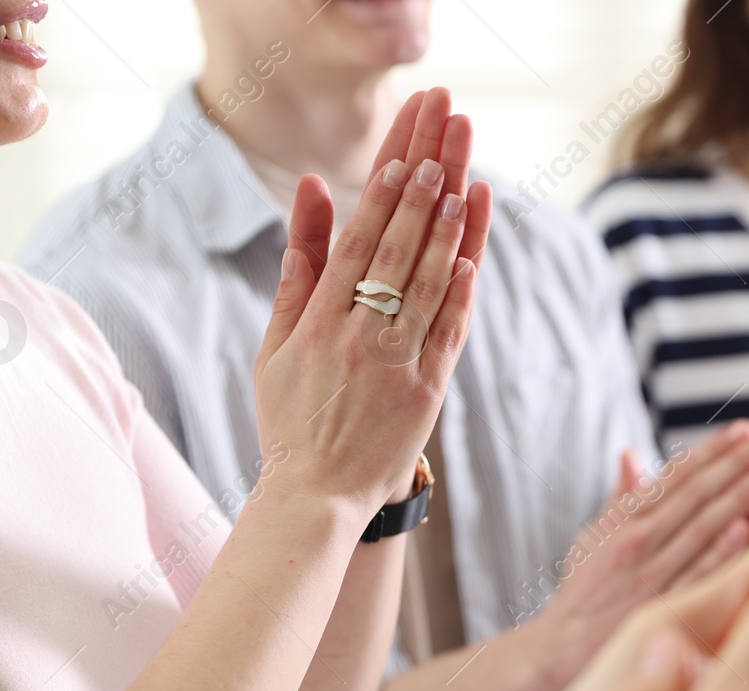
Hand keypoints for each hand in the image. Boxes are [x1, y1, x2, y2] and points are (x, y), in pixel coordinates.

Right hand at [252, 88, 493, 519]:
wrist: (316, 495)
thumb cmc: (291, 416)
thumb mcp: (277, 343)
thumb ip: (298, 267)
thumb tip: (311, 192)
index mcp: (319, 321)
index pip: (359, 240)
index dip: (385, 191)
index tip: (407, 148)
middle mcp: (359, 336)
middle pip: (399, 246)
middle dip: (425, 185)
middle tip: (445, 138)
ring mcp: (397, 364)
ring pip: (429, 284)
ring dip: (449, 230)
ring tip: (465, 181)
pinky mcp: (426, 392)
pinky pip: (448, 333)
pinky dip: (460, 293)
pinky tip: (471, 254)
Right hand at [527, 421, 748, 690]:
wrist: (558, 652)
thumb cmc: (582, 593)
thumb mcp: (591, 538)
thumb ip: (619, 498)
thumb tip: (631, 454)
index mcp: (625, 520)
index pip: (675, 475)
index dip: (712, 450)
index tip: (744, 430)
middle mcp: (638, 541)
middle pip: (695, 494)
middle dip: (736, 464)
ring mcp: (650, 575)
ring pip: (701, 527)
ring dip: (739, 498)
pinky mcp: (660, 608)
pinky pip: (693, 575)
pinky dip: (717, 552)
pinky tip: (745, 529)